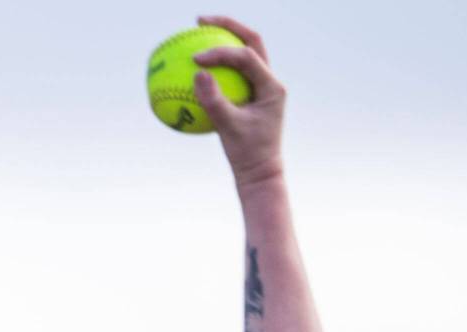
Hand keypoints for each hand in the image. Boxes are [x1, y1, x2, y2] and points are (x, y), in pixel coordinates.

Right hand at [193, 15, 285, 191]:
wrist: (260, 175)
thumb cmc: (248, 156)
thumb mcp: (229, 130)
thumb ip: (214, 101)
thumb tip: (198, 74)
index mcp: (272, 86)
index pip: (246, 56)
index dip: (220, 52)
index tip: (196, 59)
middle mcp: (270, 82)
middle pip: (251, 41)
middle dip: (227, 26)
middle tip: (200, 21)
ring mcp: (261, 89)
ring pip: (243, 55)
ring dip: (223, 41)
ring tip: (198, 35)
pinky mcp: (251, 98)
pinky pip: (233, 75)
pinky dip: (216, 68)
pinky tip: (194, 69)